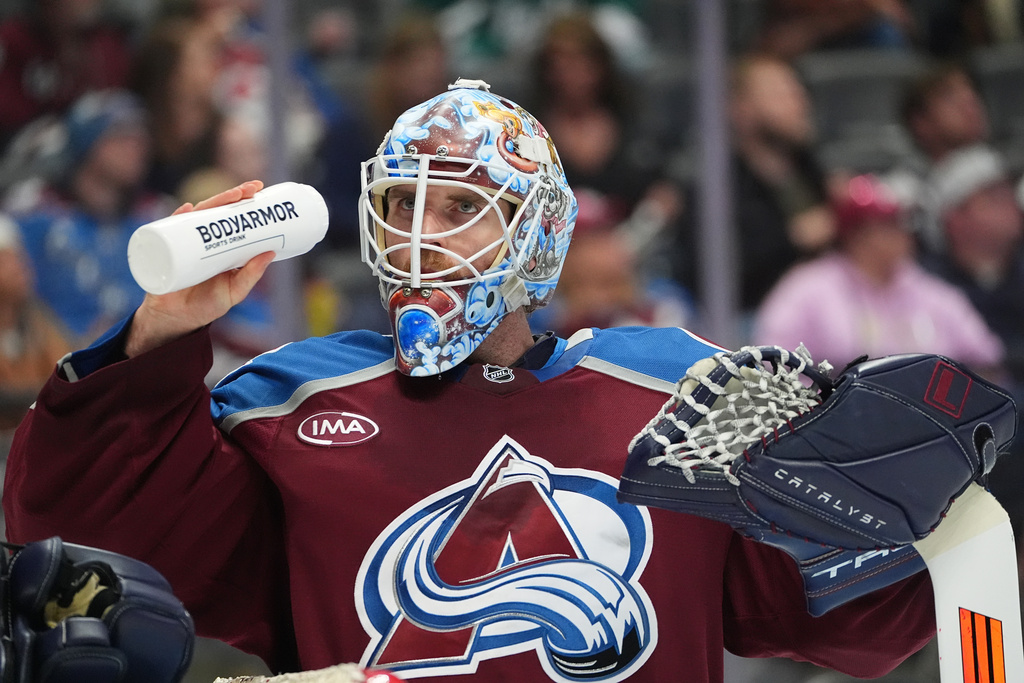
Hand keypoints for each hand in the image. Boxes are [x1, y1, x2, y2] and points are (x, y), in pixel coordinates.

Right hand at [125, 180, 275, 357]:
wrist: (177, 321)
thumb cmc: (207, 305)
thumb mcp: (234, 291)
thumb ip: (251, 275)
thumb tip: (271, 252)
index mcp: (219, 245)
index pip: (231, 217)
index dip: (242, 201)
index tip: (259, 190)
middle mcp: (202, 239)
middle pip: (216, 211)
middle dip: (232, 196)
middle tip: (250, 189)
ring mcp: (184, 243)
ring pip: (197, 216)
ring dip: (212, 202)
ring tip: (230, 196)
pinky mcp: (166, 251)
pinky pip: (168, 231)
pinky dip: (176, 219)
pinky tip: (186, 211)